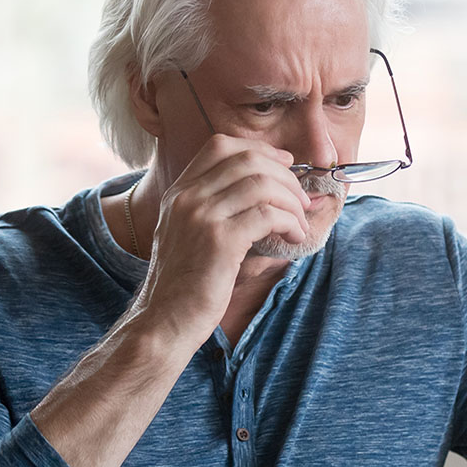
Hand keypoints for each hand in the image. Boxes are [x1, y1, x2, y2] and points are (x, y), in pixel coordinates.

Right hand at [132, 134, 311, 345]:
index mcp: (179, 192)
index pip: (221, 145)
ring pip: (262, 184)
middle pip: (247, 159)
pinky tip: (293, 237)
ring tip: (299, 222)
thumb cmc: (185, 284)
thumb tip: (266, 190)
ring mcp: (201, 216)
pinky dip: (290, 222)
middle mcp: (187, 197)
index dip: (260, 150)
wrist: (165, 321)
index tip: (285, 164)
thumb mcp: (188, 234)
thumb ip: (214, 208)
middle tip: (301, 198)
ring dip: (291, 200)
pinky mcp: (220, 241)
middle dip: (285, 175)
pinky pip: (267, 215)